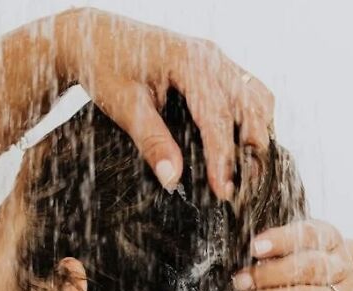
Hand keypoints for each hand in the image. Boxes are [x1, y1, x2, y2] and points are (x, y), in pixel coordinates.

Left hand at [55, 8, 273, 198]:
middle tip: (242, 188)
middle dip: (252, 150)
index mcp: (189, 62)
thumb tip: (173, 179)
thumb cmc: (105, 65)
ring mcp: (216, 59)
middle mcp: (210, 57)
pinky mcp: (215, 66)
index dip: (223, 157)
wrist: (95, 37)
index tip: (224, 190)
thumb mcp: (123, 106)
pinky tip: (240, 146)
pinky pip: (248, 92)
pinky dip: (251, 120)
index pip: (217, 116)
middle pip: (251, 106)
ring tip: (245, 171)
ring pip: (257, 99)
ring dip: (257, 134)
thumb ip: (151, 141)